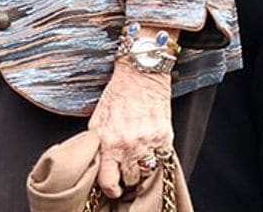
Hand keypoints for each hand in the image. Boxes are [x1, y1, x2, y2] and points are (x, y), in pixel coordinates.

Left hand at [88, 57, 172, 198]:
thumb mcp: (98, 120)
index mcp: (109, 142)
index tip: (113, 185)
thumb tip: (97, 166)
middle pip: (130, 180)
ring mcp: (149, 142)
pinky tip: (150, 142)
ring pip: (147, 172)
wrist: (140, 75)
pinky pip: (161, 158)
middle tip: (126, 163)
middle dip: (127, 174)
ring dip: (142, 166)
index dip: (111, 187)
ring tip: (138, 152)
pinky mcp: (164, 136)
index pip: (109, 182)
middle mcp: (129, 145)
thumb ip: (97, 146)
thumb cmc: (118, 95)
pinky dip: (156, 154)